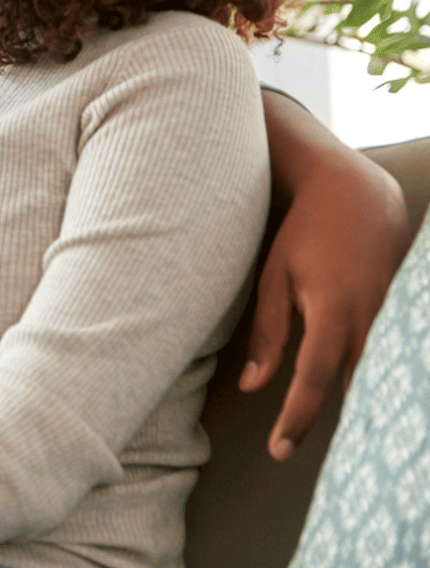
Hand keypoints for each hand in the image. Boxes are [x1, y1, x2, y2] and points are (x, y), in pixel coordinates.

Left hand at [244, 94, 409, 458]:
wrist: (358, 195)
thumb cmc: (304, 231)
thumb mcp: (273, 276)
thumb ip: (266, 333)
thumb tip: (253, 386)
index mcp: (331, 311)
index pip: (313, 380)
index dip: (296, 419)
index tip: (279, 450)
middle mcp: (369, 319)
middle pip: (352, 387)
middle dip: (335, 425)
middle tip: (312, 460)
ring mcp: (392, 316)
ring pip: (374, 375)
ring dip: (357, 406)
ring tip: (335, 441)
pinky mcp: (401, 312)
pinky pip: (387, 356)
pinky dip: (373, 380)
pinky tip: (364, 404)